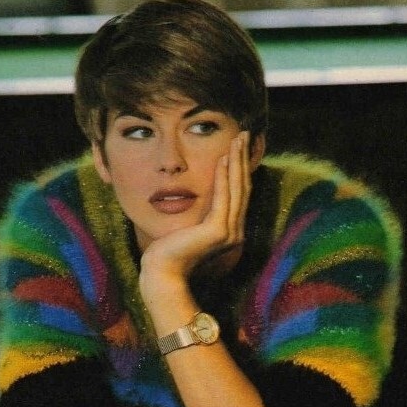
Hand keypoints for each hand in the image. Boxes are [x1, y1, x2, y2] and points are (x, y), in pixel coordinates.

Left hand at [140, 131, 251, 284]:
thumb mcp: (190, 226)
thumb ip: (202, 212)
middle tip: (244, 134)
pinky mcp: (218, 231)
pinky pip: (223, 198)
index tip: (239, 146)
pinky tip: (223, 159)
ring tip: (238, 139)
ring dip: (237, 162)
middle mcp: (235, 232)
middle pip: (243, 188)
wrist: (162, 271)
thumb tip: (202, 193)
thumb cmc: (170, 250)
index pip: (239, 194)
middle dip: (243, 159)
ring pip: (237, 190)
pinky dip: (224, 177)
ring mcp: (229, 233)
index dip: (241, 168)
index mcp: (230, 231)